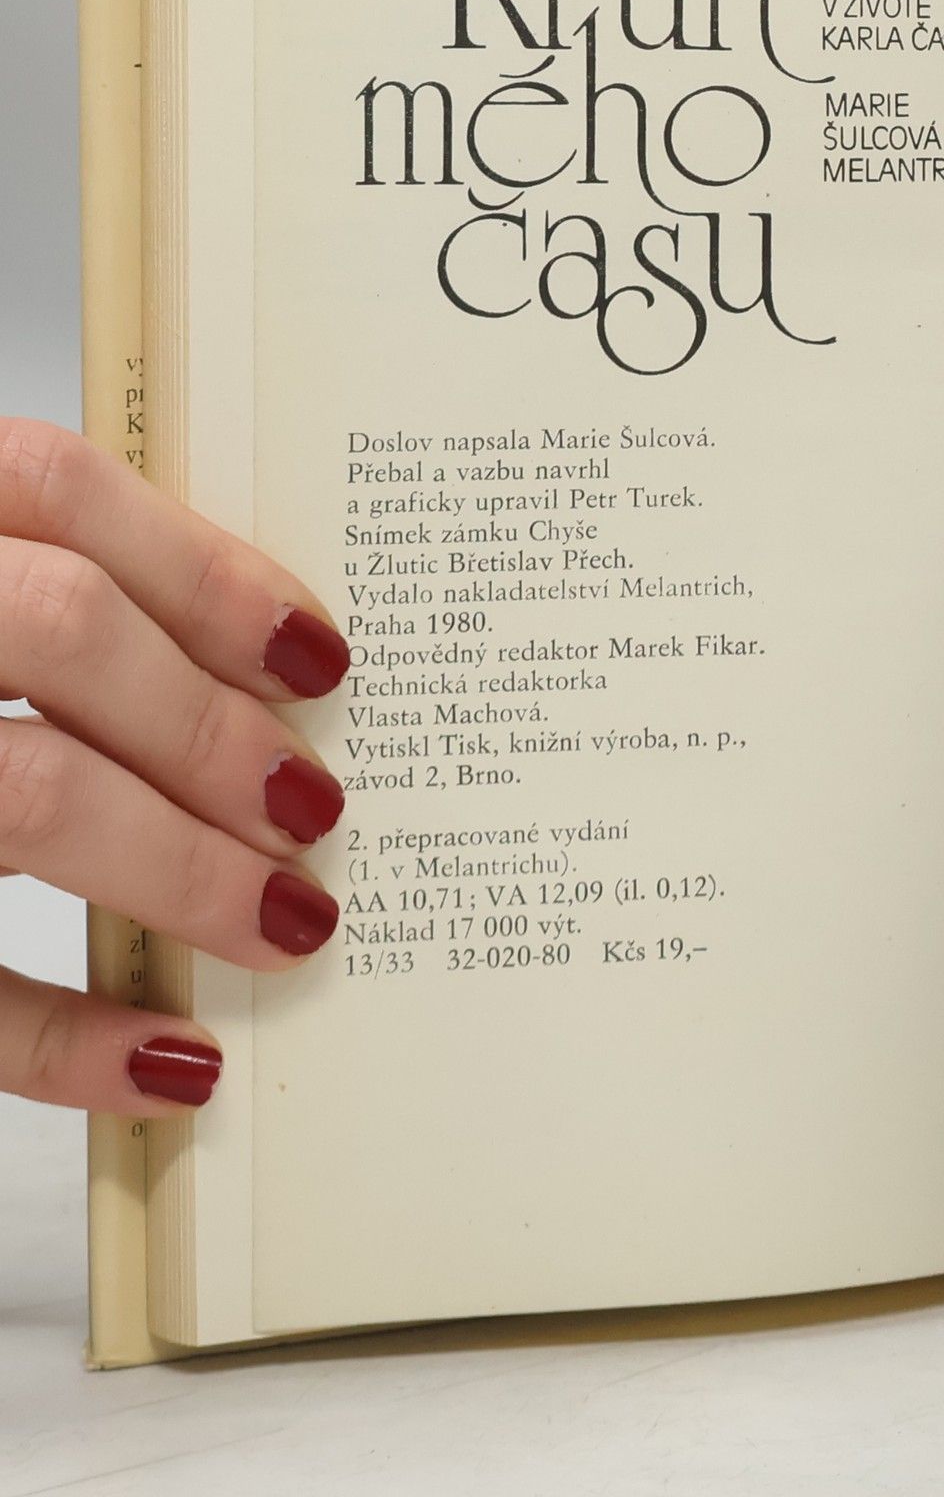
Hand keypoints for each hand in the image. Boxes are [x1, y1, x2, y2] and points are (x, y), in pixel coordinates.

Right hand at [0, 420, 348, 1114]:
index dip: (204, 568)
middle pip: (58, 628)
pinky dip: (63, 1038)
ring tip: (283, 923)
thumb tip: (248, 679)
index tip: (316, 656)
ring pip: (20, 794)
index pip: (49, 483)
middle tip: (312, 809)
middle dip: (208, 729)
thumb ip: (26, 610)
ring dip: (176, 869)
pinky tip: (168, 1060)